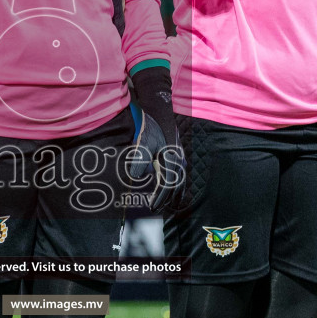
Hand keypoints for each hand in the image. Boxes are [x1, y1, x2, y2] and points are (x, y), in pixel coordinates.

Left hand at [125, 67, 185, 214]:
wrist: (157, 109)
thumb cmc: (149, 126)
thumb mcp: (143, 141)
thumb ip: (140, 159)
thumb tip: (136, 177)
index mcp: (171, 158)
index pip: (168, 184)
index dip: (160, 197)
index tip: (152, 207)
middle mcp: (178, 158)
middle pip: (177, 184)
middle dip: (168, 198)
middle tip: (157, 209)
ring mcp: (178, 155)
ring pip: (179, 179)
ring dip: (173, 192)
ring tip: (167, 203)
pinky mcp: (174, 152)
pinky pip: (177, 172)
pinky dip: (174, 183)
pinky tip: (167, 185)